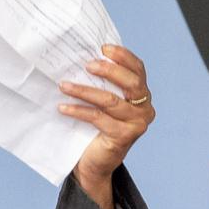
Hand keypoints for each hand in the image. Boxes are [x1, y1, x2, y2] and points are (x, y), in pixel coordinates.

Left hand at [58, 44, 153, 208]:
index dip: (123, 56)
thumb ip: (101, 82)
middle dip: (109, 70)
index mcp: (142, 95)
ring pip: (111, 100)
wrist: (93, 161)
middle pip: (131, 82)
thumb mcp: (101, 100)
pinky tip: (63, 107)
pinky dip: (79, 111)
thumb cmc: (95, 125)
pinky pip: (99, 118)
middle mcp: (145, 108)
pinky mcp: (124, 137)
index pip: (138, 69)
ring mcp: (137, 124)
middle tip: (87, 64)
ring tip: (63, 85)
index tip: (103, 47)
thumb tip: (81, 55)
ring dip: (84, 91)